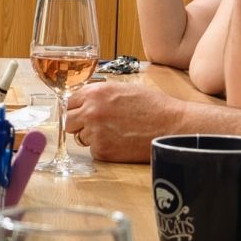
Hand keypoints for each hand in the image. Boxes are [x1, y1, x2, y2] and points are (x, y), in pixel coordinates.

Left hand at [60, 78, 182, 162]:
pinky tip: (121, 143)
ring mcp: (95, 133)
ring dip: (92, 137)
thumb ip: (100, 94)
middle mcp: (91, 112)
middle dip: (79, 124)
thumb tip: (84, 101)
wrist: (172, 125)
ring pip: (80, 137)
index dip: (76, 108)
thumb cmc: (153, 106)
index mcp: (95, 93)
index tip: (81, 113)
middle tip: (95, 126)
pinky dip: (104, 149)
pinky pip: (93, 151)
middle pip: (68, 122)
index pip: (69, 102)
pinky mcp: (103, 151)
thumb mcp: (123, 89)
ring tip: (115, 133)